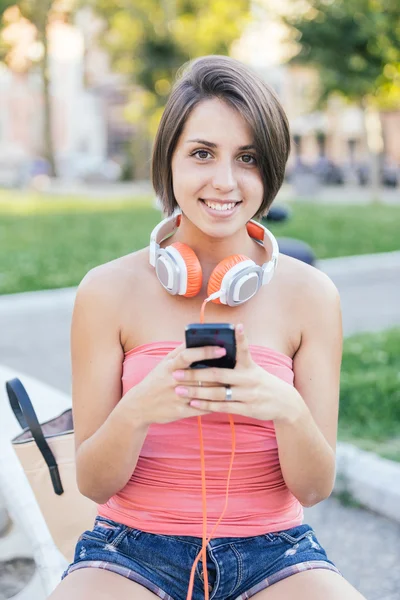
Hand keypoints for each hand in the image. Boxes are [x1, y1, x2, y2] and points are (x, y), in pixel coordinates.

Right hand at [128, 343, 227, 425]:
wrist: (140, 406)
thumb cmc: (156, 380)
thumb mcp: (163, 363)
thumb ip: (179, 351)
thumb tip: (195, 337)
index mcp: (169, 367)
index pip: (188, 356)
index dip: (205, 352)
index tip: (222, 348)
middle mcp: (173, 381)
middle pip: (201, 376)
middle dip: (220, 372)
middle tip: (237, 367)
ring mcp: (177, 398)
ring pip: (204, 393)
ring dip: (220, 388)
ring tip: (235, 382)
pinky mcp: (180, 412)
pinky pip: (201, 408)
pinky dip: (214, 405)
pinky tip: (226, 400)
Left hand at [172, 324, 301, 422]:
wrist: (284, 403)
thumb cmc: (261, 382)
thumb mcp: (254, 369)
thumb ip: (237, 361)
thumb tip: (214, 350)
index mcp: (249, 366)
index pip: (244, 349)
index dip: (241, 337)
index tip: (236, 326)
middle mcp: (249, 379)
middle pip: (218, 374)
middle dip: (196, 374)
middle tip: (176, 373)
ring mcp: (248, 395)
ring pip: (217, 393)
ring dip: (196, 392)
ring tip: (178, 390)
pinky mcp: (247, 409)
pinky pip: (223, 407)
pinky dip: (206, 405)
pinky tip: (192, 403)